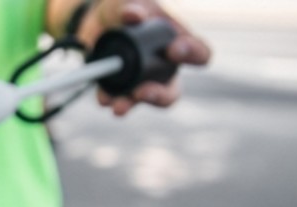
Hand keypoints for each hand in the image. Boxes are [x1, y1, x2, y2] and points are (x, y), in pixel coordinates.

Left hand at [79, 0, 211, 115]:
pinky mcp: (119, 86)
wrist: (96, 20)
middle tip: (143, 92)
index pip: (199, 54)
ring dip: (130, 104)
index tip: (174, 50)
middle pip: (171, 91)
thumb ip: (134, 6)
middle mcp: (164, 68)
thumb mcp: (130, 2)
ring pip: (144, 100)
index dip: (193, 54)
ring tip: (118, 106)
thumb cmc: (126, 9)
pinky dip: (108, 99)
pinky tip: (103, 99)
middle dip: (158, 95)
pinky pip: (116, 98)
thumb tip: (133, 15)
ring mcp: (142, 80)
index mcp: (177, 43)